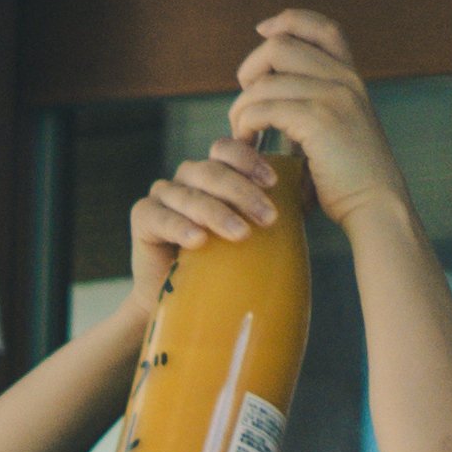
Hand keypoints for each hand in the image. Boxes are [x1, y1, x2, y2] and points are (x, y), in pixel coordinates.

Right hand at [123, 135, 299, 303]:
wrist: (184, 301)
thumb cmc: (224, 265)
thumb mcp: (251, 231)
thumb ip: (266, 208)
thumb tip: (309, 191)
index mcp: (211, 174)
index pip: (226, 150)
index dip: (248, 160)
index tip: (273, 182)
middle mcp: (185, 179)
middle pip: (210, 172)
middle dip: (241, 193)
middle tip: (267, 218)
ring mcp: (162, 196)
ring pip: (188, 194)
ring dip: (216, 213)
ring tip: (240, 234)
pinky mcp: (142, 217)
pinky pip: (159, 217)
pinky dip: (180, 227)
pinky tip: (198, 241)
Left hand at [218, 9, 408, 234]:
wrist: (376, 206)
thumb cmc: (349, 180)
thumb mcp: (335, 130)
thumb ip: (311, 105)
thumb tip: (268, 93)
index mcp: (351, 78)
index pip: (323, 28)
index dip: (289, 21)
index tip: (263, 31)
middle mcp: (345, 80)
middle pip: (279, 47)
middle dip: (249, 72)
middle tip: (245, 108)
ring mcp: (334, 96)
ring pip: (264, 82)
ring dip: (241, 108)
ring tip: (243, 134)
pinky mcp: (319, 120)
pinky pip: (263, 109)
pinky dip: (246, 125)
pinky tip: (249, 145)